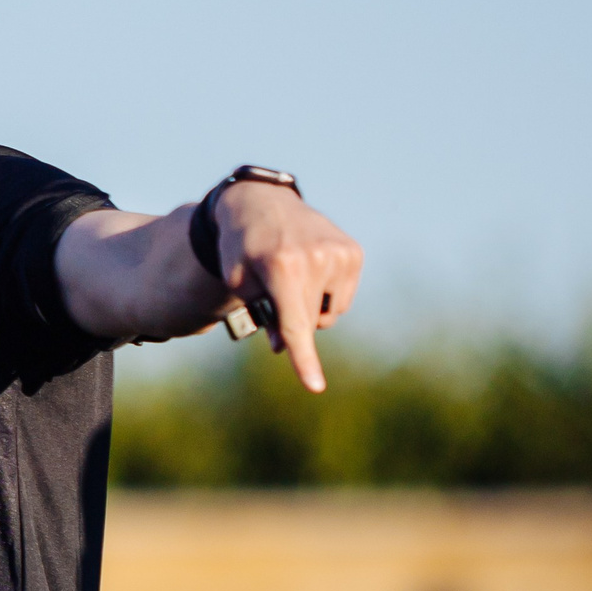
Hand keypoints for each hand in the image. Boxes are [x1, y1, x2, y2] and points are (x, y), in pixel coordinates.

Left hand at [215, 182, 363, 392]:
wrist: (261, 204)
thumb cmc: (241, 248)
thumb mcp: (239, 283)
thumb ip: (260, 315)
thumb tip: (284, 345)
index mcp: (282, 267)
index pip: (295, 324)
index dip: (304, 359)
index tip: (315, 387)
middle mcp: (316, 259)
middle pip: (309, 323)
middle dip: (291, 322)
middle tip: (271, 292)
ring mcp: (339, 254)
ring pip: (329, 315)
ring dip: (309, 308)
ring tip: (290, 276)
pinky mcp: (353, 252)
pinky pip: (341, 299)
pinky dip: (324, 294)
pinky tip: (308, 269)